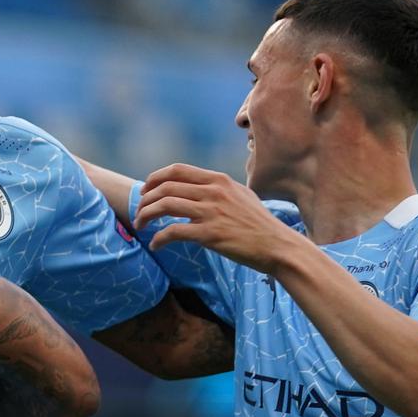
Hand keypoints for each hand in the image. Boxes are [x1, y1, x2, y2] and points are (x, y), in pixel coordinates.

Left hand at [133, 163, 304, 273]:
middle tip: (139, 213)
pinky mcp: (210, 234)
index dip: (155, 178)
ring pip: (165, 206)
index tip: (146, 191)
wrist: (278, 246)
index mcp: (219, 180)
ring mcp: (211, 212)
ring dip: (146, 216)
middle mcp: (213, 191)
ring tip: (140, 226)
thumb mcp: (241, 195)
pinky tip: (156, 244)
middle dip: (145, 199)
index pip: (177, 170)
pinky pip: (173, 231)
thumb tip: (197, 190)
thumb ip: (219, 189)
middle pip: (166, 187)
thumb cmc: (260, 225)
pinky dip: (159, 238)